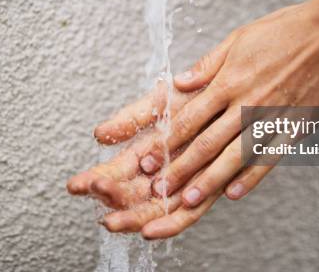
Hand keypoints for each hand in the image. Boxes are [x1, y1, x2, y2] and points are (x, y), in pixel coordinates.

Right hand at [67, 83, 222, 238]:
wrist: (240, 87)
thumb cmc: (203, 93)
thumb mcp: (164, 101)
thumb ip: (134, 118)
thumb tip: (100, 135)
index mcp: (150, 149)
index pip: (118, 170)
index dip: (98, 178)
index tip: (78, 185)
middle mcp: (165, 170)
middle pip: (134, 194)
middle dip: (111, 200)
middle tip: (94, 201)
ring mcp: (187, 181)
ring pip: (157, 207)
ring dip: (133, 217)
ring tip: (113, 221)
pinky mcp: (212, 188)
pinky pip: (191, 214)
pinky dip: (171, 223)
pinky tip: (151, 231)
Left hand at [131, 1, 318, 207]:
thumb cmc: (283, 30)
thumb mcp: (238, 39)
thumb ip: (208, 65)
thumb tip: (179, 83)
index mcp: (229, 81)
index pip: (190, 118)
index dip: (167, 141)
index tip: (149, 159)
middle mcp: (247, 103)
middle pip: (208, 142)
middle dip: (181, 168)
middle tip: (160, 190)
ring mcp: (272, 118)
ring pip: (235, 156)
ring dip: (210, 180)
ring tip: (190, 199)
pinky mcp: (295, 128)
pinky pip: (270, 157)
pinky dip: (251, 177)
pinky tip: (233, 193)